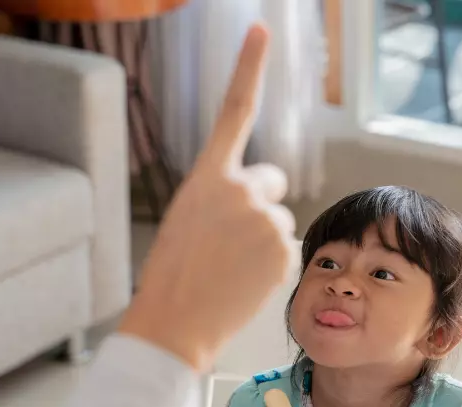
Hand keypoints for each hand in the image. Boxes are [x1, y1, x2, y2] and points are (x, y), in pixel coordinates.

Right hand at [119, 24, 296, 370]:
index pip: (232, 111)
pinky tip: (245, 281)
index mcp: (206, 176)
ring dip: (263, 240)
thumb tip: (260, 203)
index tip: (261, 30)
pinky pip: (287, 248)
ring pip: (279, 221)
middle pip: (271, 182)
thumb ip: (222, 197)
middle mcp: (239, 188)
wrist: (174, 322)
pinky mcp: (283, 248)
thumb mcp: (188, 218)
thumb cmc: (174, 275)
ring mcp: (264, 218)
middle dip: (259, 204)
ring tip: (231, 268)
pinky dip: (271, 264)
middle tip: (231, 241)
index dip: (248, 67)